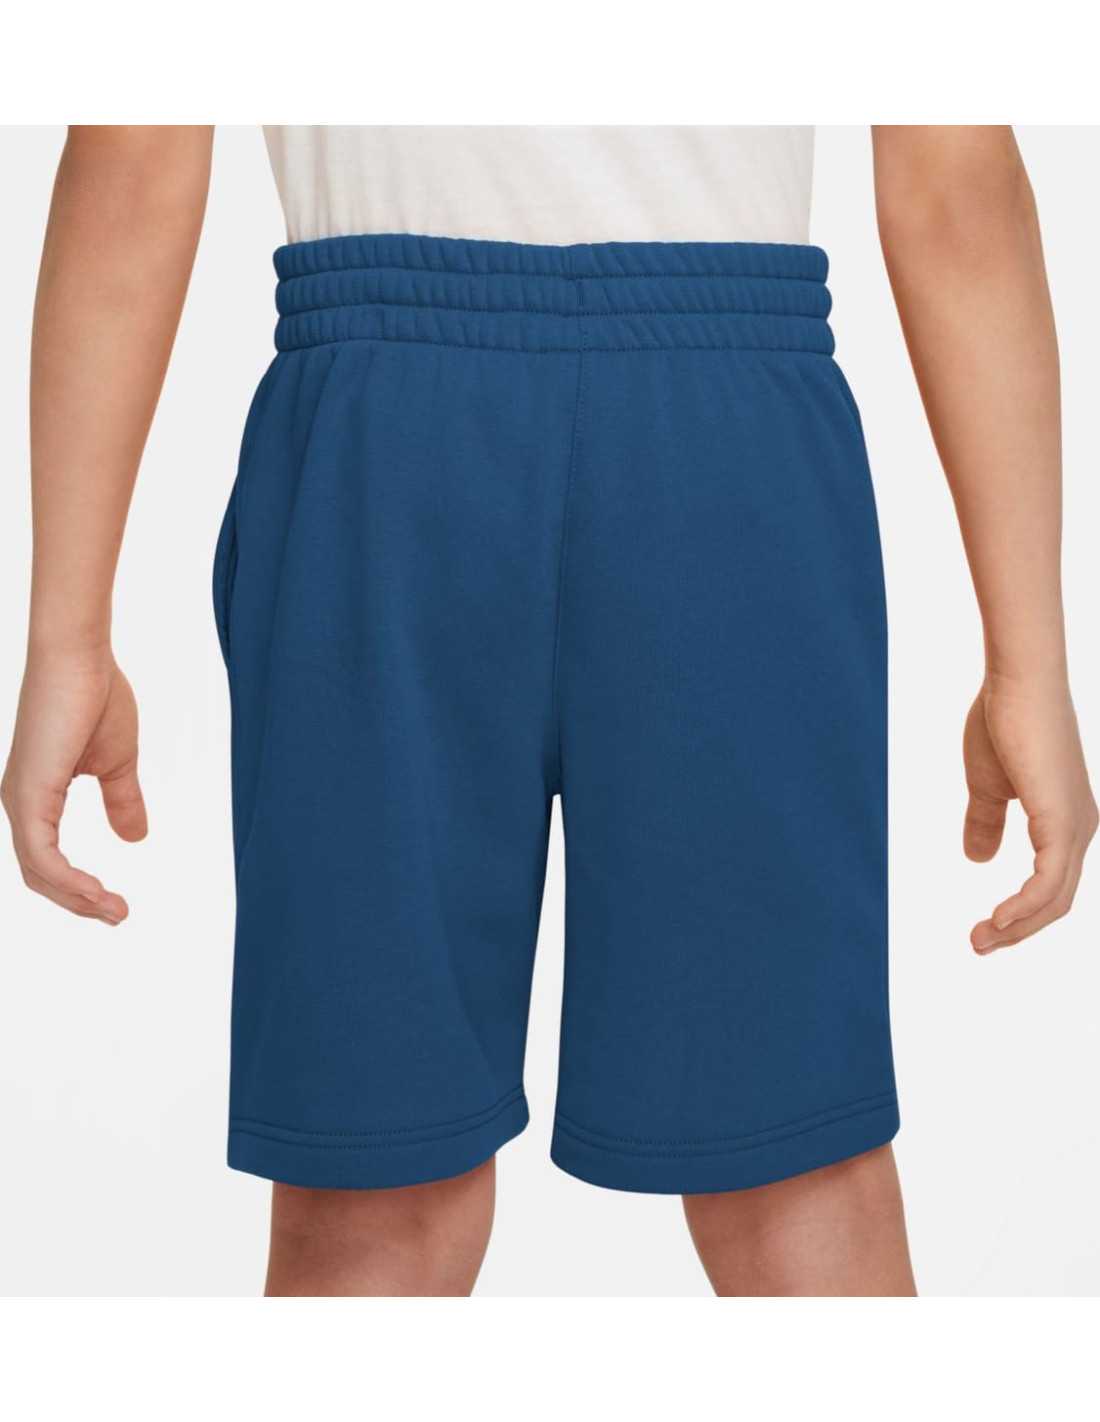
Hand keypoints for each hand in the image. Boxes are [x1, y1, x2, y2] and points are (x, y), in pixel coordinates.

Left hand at [2, 647, 146, 925]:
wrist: (80, 656)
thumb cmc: (96, 695)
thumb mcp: (117, 762)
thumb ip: (122, 800)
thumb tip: (135, 838)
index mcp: (35, 794)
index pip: (47, 860)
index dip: (79, 889)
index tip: (117, 905)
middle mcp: (20, 801)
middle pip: (39, 875)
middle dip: (79, 903)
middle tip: (119, 916)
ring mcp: (21, 798)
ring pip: (39, 872)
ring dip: (78, 899)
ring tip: (115, 911)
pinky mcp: (30, 793)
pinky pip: (43, 856)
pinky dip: (69, 882)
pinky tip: (96, 892)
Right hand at [963, 672, 1096, 952]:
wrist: (1018, 682)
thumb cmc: (1003, 721)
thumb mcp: (987, 784)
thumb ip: (985, 822)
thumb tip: (978, 860)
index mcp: (1065, 820)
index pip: (1050, 885)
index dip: (1018, 913)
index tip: (981, 928)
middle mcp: (1079, 828)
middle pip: (1056, 901)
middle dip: (1016, 931)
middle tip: (976, 945)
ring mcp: (1075, 826)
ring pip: (1055, 899)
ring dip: (1016, 927)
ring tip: (979, 940)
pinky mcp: (1062, 822)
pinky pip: (1048, 884)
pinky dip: (1023, 909)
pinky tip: (999, 919)